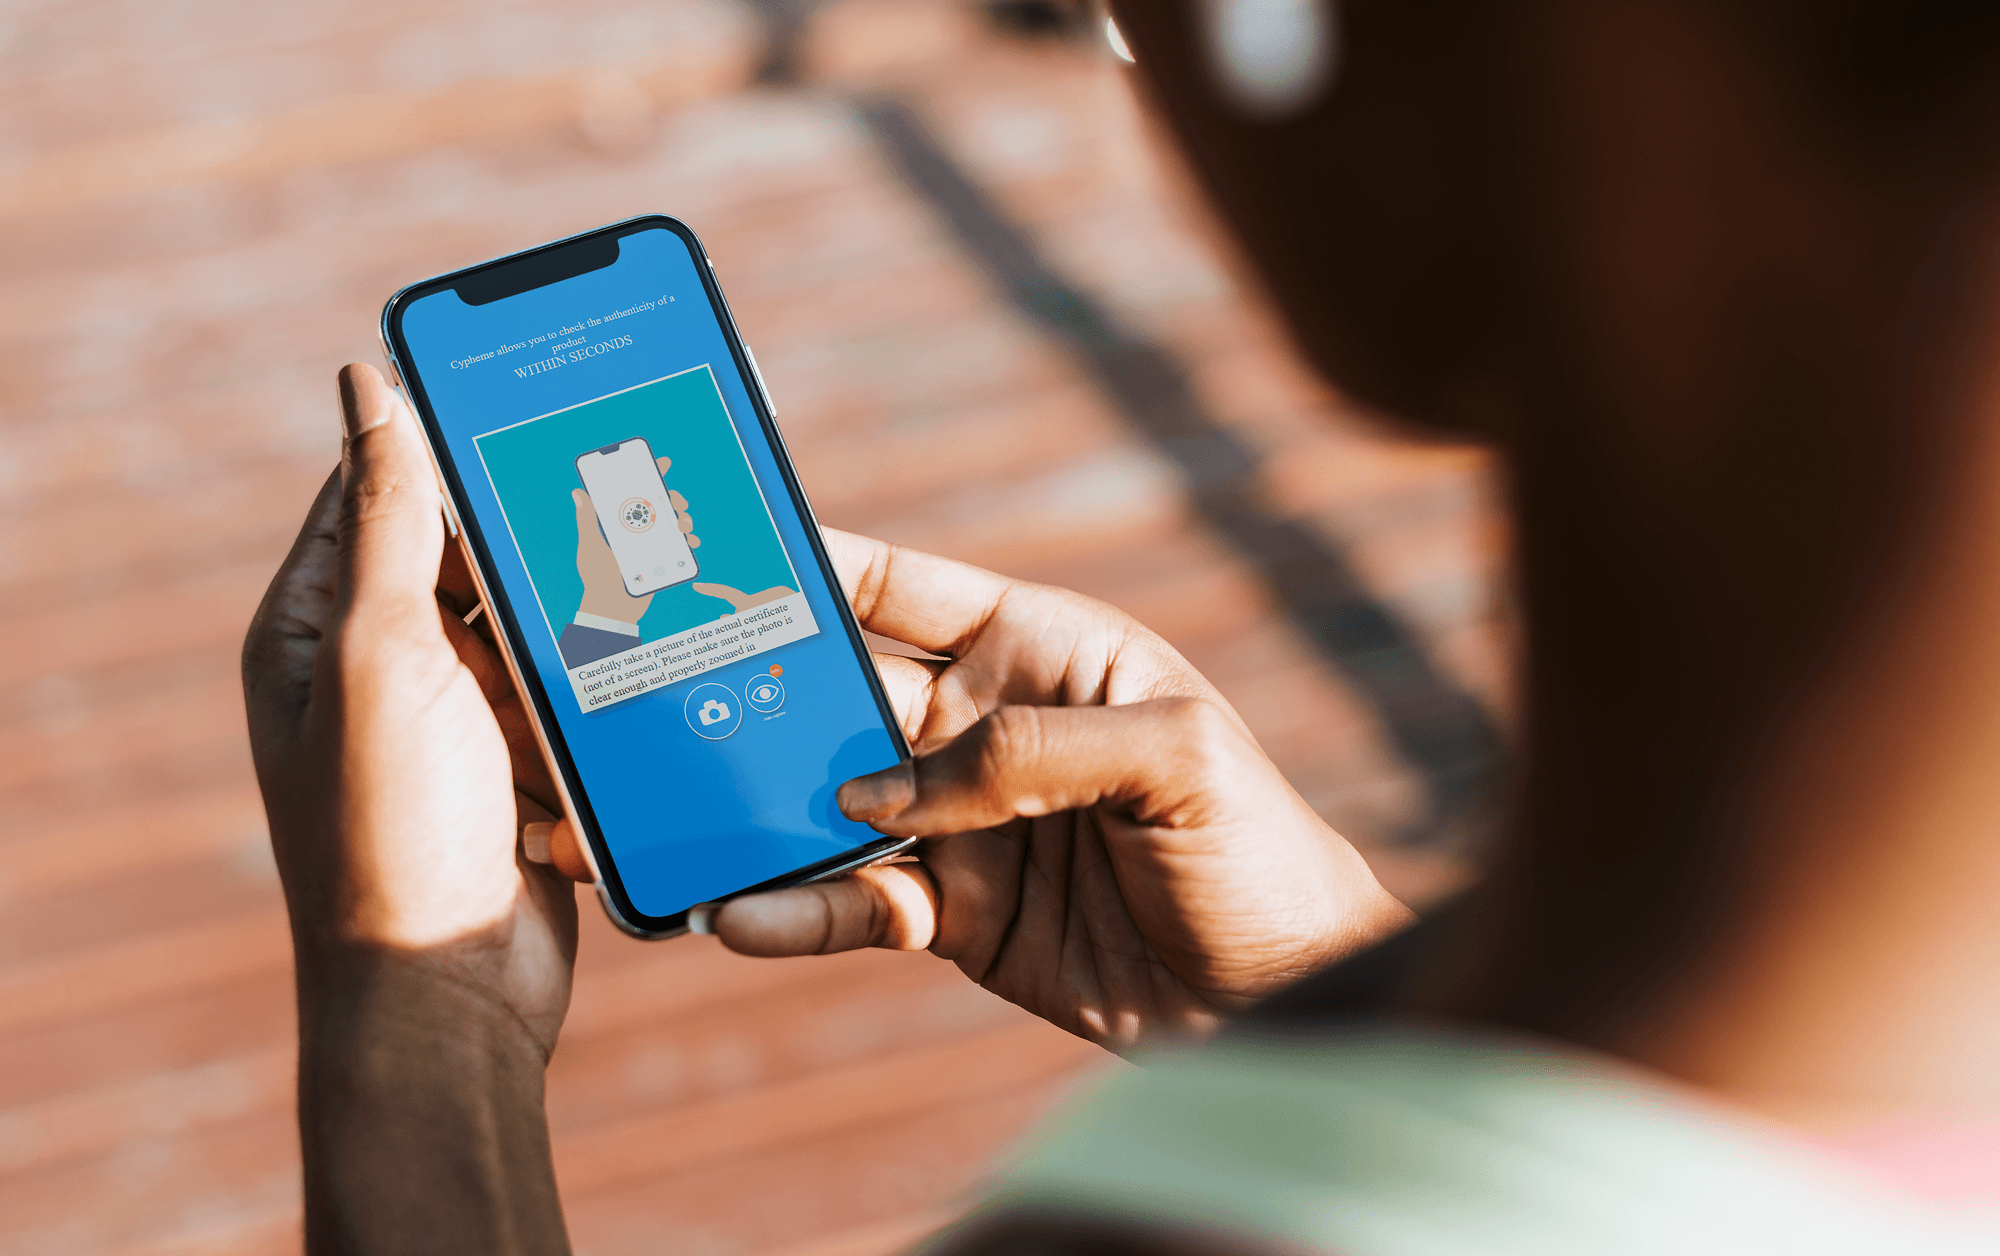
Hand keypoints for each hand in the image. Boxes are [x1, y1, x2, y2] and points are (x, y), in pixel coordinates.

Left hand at [244, 364, 575, 1250]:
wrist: (451, 993)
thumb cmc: (392, 830)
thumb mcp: (383, 655)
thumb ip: (385, 518)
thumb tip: (364, 381)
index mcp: (313, 629)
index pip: (374, 489)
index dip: (444, 433)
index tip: (526, 387)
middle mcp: (376, 667)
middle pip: (468, 555)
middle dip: (537, 532)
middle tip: (618, 477)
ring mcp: (451, 720)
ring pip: (532, 623)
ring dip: (579, 610)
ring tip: (648, 566)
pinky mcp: (518, 765)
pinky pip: (568, 691)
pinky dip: (602, 677)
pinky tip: (655, 651)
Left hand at [573, 455, 695, 622]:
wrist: (613, 609)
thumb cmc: (597, 578)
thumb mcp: (591, 546)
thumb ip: (587, 521)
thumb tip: (578, 493)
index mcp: (619, 523)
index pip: (633, 495)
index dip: (648, 477)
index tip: (662, 464)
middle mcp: (637, 531)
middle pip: (659, 506)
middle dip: (672, 498)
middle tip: (676, 502)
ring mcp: (651, 544)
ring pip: (673, 523)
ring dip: (683, 519)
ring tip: (684, 524)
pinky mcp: (663, 559)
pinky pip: (681, 547)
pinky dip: (689, 542)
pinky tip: (692, 541)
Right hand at [711, 534, 1411, 1050]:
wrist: (1286, 1000)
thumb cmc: (1259, 848)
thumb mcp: (1175, 761)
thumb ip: (1030, 751)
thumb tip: (882, 790)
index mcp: (1040, 649)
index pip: (901, 590)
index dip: (812, 567)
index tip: (715, 552)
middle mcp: (984, 726)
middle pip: (839, 697)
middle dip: (750, 693)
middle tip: (649, 699)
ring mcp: (962, 823)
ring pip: (828, 803)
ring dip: (749, 809)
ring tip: (654, 818)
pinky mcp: (955, 915)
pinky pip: (855, 902)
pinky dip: (795, 908)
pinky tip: (739, 915)